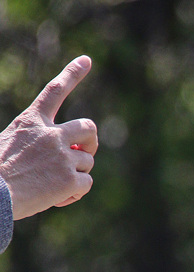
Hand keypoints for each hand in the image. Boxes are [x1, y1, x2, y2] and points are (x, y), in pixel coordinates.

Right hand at [0, 56, 98, 219]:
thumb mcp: (10, 143)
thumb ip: (38, 142)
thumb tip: (69, 155)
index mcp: (31, 122)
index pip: (54, 91)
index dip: (72, 74)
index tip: (87, 60)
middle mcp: (50, 134)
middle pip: (88, 128)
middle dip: (90, 141)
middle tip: (81, 154)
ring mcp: (62, 156)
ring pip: (87, 162)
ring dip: (77, 174)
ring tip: (54, 184)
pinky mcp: (70, 178)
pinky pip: (86, 184)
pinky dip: (76, 193)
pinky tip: (57, 197)